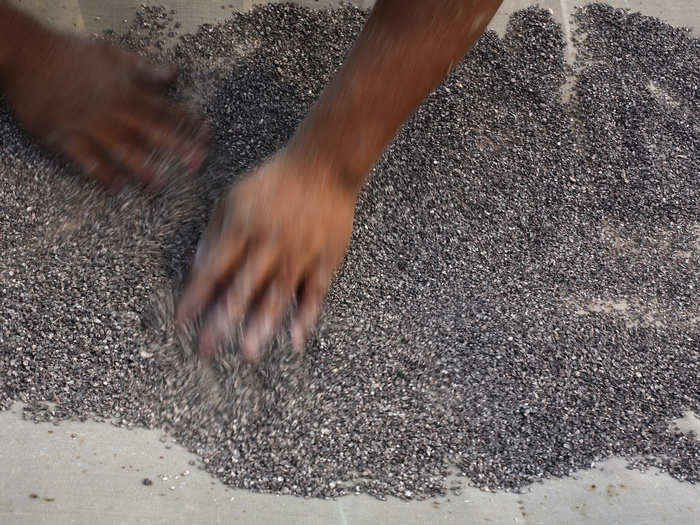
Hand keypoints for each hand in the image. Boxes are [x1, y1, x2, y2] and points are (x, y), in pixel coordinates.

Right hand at [2, 25, 206, 189]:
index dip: (188, 121)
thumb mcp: (111, 54)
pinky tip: (114, 189)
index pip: (166, 108)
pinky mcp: (65, 137)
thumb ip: (144, 68)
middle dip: (176, 147)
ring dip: (142, 168)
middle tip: (197, 164)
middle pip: (152, 131)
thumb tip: (173, 73)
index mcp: (128, 91)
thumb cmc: (69, 53)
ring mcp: (90, 126)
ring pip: (121, 150)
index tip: (207, 133)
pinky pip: (86, 160)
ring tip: (158, 185)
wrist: (25, 55)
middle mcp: (114, 111)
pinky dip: (100, 174)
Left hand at [176, 151, 356, 362]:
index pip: (212, 269)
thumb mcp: (235, 197)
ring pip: (278, 294)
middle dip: (223, 320)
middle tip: (208, 349)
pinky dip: (306, 317)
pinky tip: (296, 340)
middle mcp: (269, 243)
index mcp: (242, 227)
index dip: (194, 297)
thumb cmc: (274, 182)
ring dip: (262, 325)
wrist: (323, 166)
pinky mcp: (324, 259)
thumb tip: (198, 268)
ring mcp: (299, 253)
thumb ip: (216, 233)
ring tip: (249, 352)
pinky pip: (314, 293)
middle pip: (242, 287)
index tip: (180, 322)